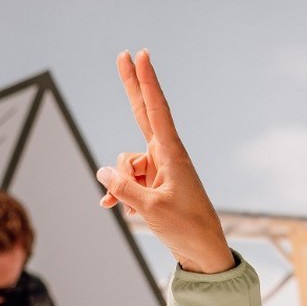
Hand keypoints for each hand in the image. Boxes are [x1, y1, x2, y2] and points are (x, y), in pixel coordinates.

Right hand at [98, 51, 234, 274]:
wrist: (203, 252)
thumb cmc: (186, 228)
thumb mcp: (150, 208)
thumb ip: (123, 188)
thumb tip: (103, 172)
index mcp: (172, 155)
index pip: (155, 110)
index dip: (146, 82)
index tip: (141, 55)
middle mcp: (166, 156)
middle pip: (143, 114)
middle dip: (131, 86)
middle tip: (123, 54)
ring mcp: (159, 169)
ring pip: (125, 162)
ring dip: (121, 183)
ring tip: (136, 207)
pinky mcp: (154, 183)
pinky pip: (127, 180)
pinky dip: (121, 193)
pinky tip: (122, 211)